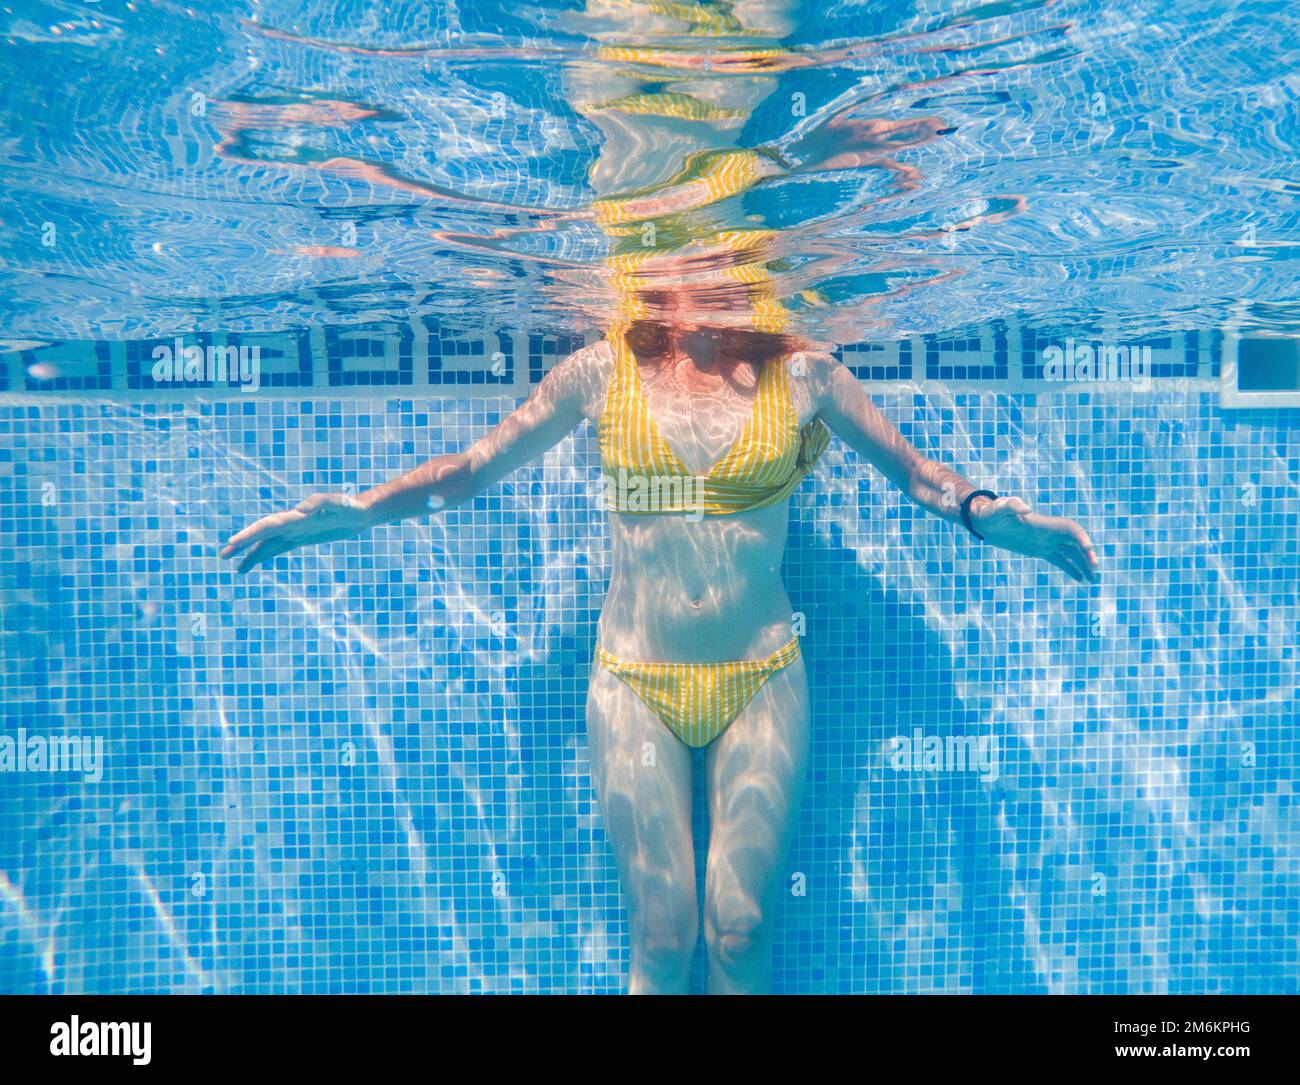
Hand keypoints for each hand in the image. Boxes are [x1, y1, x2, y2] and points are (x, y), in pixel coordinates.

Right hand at [219, 493, 371, 574]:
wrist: (360, 513)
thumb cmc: (351, 507)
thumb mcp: (341, 505)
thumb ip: (322, 504)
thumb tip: (301, 510)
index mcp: (297, 516)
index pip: (269, 526)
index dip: (251, 534)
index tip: (234, 543)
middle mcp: (292, 523)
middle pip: (263, 534)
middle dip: (243, 544)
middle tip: (223, 555)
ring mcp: (294, 530)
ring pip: (267, 543)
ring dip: (251, 554)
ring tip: (236, 567)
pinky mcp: (300, 538)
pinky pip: (278, 548)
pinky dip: (264, 555)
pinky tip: (252, 564)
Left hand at [970, 496, 1098, 583]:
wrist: (985, 521)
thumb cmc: (993, 512)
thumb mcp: (1000, 507)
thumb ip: (1012, 505)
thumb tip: (1025, 508)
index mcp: (1044, 523)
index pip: (1070, 529)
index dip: (1081, 538)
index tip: (1088, 550)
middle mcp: (1050, 532)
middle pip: (1076, 542)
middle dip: (1087, 554)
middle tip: (1095, 569)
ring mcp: (1047, 542)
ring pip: (1071, 553)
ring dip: (1084, 564)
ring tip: (1093, 580)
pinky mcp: (1040, 550)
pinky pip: (1060, 560)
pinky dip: (1071, 569)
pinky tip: (1081, 579)